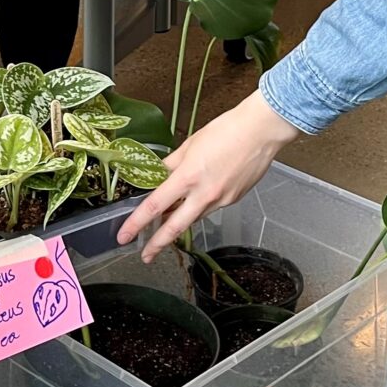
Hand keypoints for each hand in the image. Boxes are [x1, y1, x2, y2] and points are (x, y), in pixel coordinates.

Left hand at [118, 92, 300, 262]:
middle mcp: (204, 195)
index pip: (155, 206)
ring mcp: (221, 201)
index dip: (136, 223)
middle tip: (145, 256)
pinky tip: (201, 192)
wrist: (261, 131)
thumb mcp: (190, 144)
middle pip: (175, 227)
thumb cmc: (227, 130)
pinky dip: (200, 205)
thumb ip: (171, 164)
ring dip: (179, 220)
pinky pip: (210, 208)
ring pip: (193, 217)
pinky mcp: (233, 200)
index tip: (124, 235)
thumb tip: (158, 175)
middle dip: (157, 245)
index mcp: (188, 177)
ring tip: (167, 220)